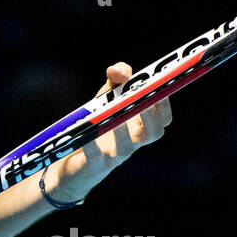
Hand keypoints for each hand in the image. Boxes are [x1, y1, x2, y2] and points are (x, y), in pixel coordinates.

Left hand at [46, 62, 171, 201]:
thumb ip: (116, 80)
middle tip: (142, 100)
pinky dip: (92, 146)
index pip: (162, 118)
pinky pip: (95, 158)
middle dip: (151, 116)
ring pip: (126, 148)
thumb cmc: (97, 124)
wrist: (72, 158)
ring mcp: (113, 156)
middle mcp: (132, 141)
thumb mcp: (107, 98)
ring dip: (123, 131)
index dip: (164, 103)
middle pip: (153, 133)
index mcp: (139, 125)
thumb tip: (116, 70)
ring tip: (115, 115)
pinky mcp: (93, 166)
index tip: (159, 86)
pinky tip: (87, 134)